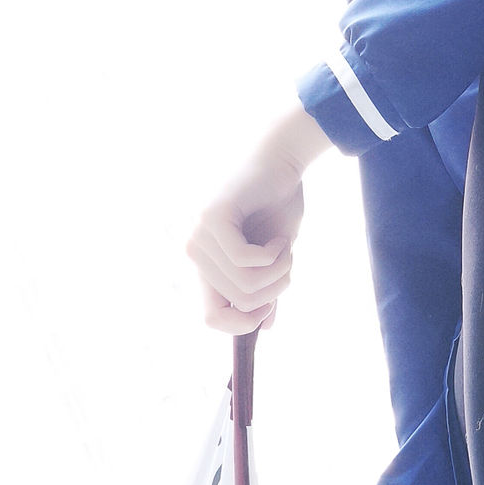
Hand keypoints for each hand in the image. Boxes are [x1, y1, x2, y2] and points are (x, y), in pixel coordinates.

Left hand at [188, 106, 329, 333]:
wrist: (280, 158)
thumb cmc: (277, 202)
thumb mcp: (275, 255)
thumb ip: (265, 287)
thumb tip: (265, 325)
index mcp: (206, 263)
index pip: (211, 318)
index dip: (243, 324)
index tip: (271, 308)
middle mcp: (194, 252)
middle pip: (241, 303)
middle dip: (277, 291)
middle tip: (289, 264)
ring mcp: (199, 235)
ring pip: (246, 285)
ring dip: (280, 272)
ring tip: (286, 249)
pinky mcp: (211, 219)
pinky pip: (246, 261)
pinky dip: (275, 256)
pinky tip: (281, 238)